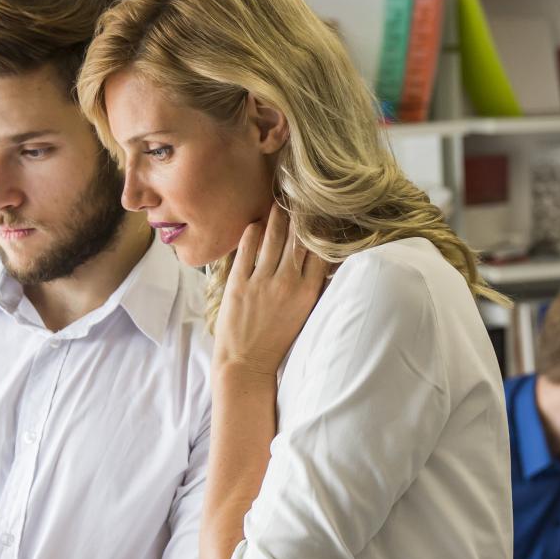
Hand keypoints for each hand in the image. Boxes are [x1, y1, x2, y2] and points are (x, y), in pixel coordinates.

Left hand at [213, 206, 326, 378]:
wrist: (246, 364)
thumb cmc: (278, 341)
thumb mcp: (305, 315)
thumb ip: (312, 288)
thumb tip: (322, 262)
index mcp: (307, 292)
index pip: (318, 250)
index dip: (319, 228)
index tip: (319, 212)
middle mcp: (287, 283)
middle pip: (297, 239)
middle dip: (299, 215)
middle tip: (300, 194)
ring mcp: (261, 282)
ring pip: (273, 239)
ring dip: (277, 217)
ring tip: (279, 201)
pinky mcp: (238, 284)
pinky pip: (247, 251)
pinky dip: (252, 234)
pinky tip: (256, 223)